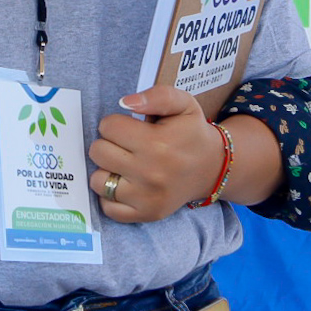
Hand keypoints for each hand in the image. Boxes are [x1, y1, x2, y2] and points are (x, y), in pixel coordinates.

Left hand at [88, 85, 223, 221]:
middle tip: (126, 145)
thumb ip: (157, 96)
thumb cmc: (192, 133)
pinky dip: (111, 196)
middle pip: (98, 152)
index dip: (116, 123)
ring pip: (98, 181)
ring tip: (124, 164)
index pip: (108, 127)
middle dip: (108, 144)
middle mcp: (151, 173)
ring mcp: (147, 198)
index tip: (130, 128)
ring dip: (107, 170)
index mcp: (157, 143)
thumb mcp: (183, 104)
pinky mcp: (146, 214)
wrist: (212, 168)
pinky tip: (125, 184)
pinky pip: (108, 207)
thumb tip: (125, 103)